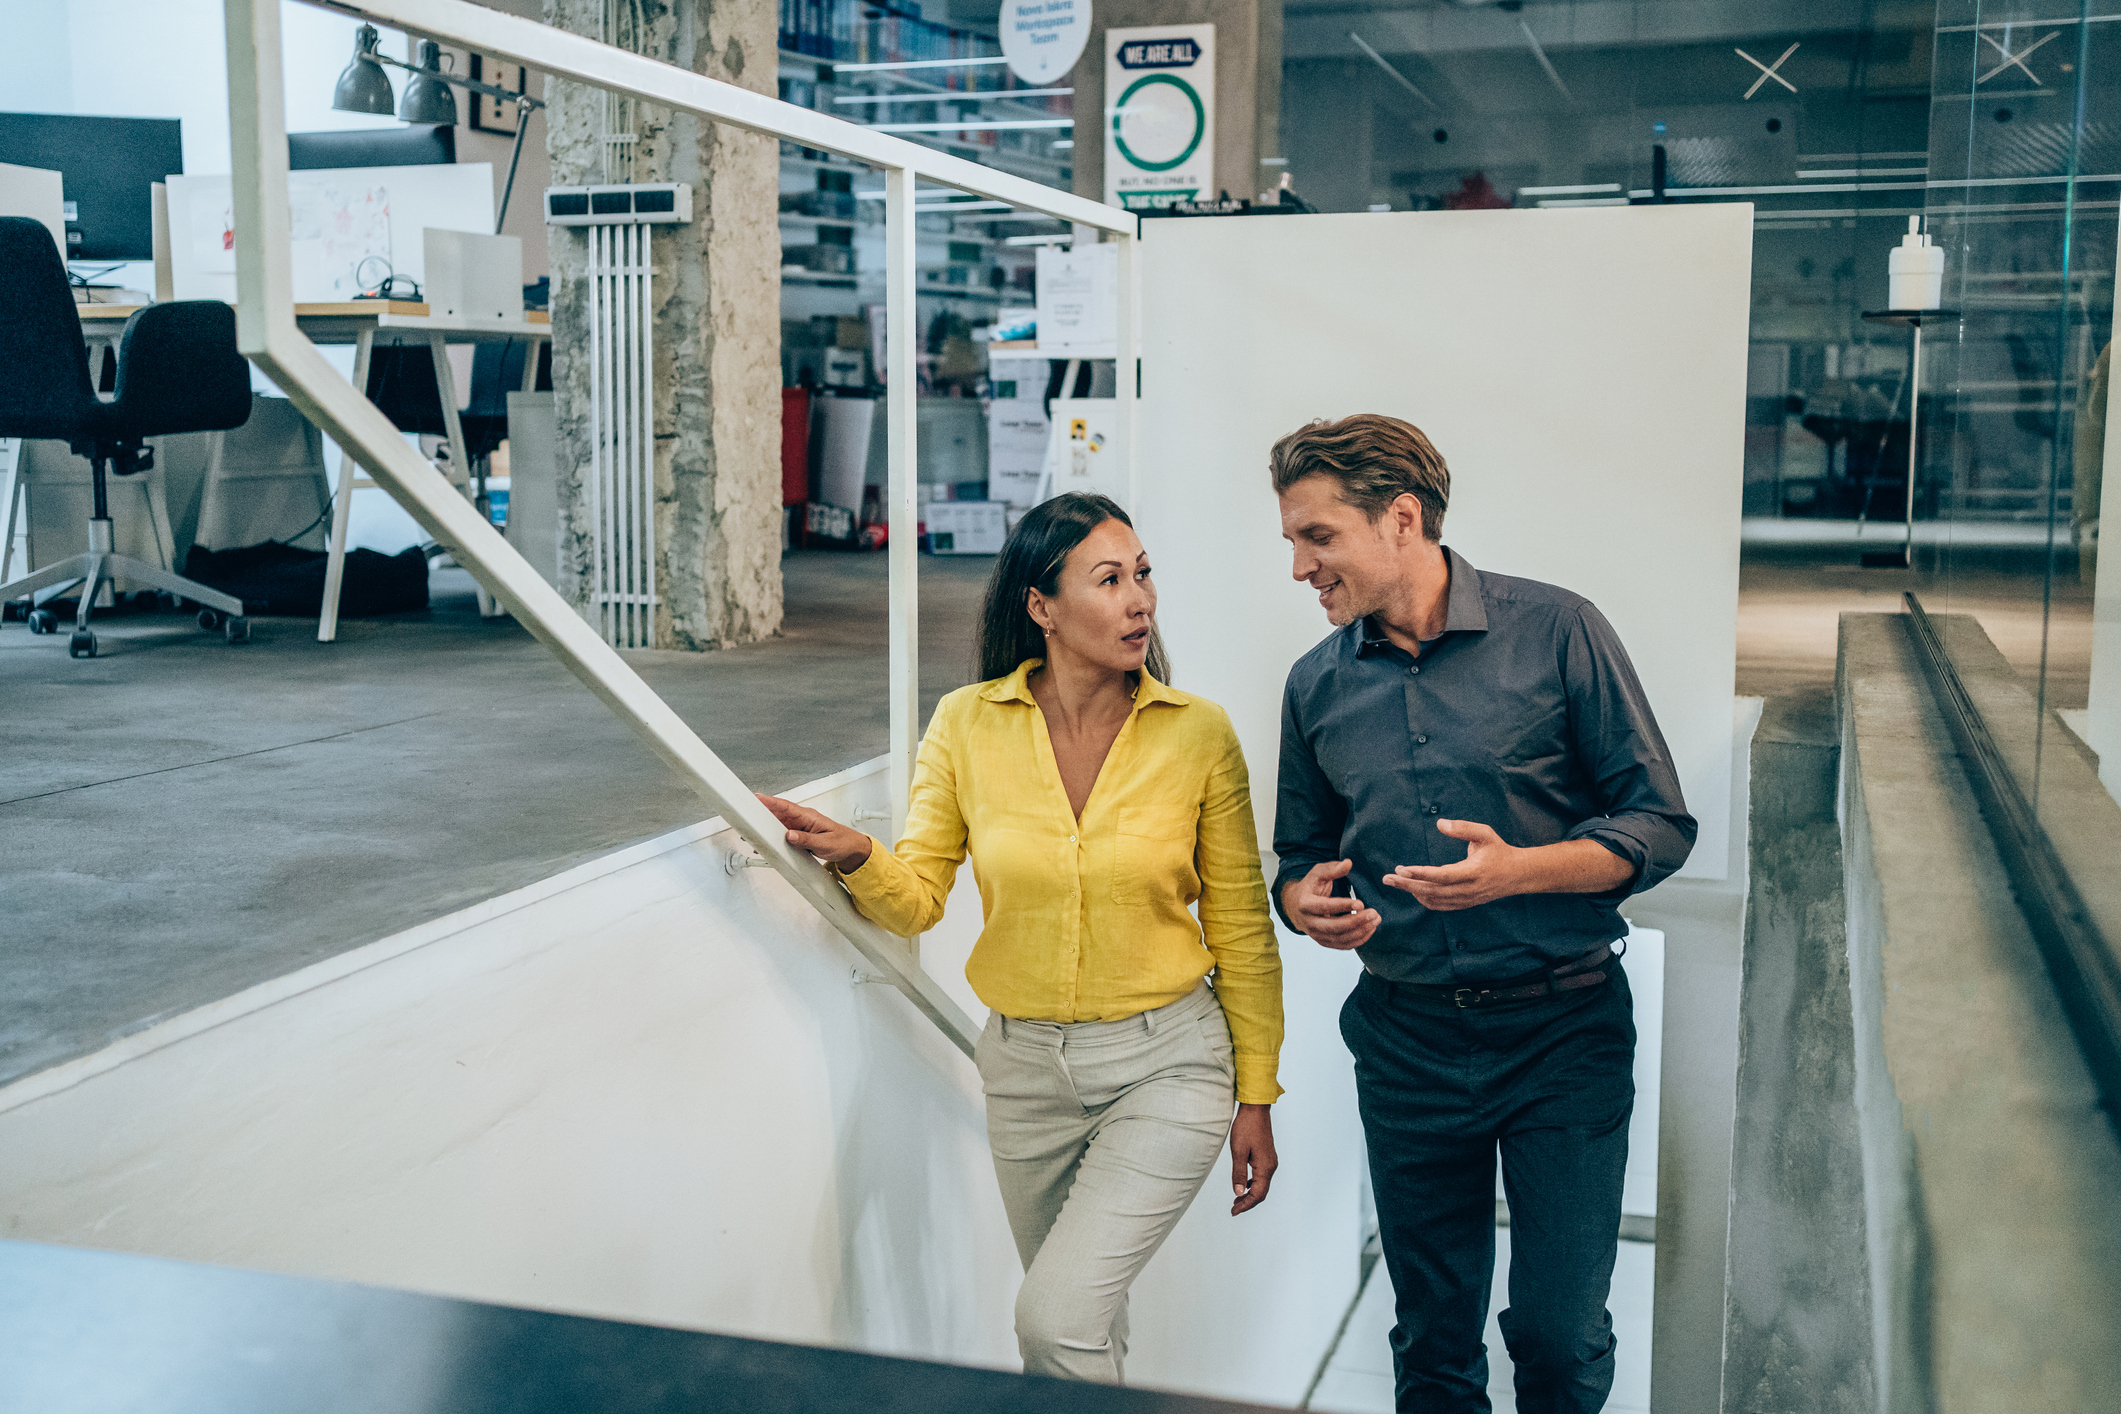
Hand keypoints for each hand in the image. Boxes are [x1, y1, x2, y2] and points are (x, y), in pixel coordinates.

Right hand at [756, 793, 873, 872]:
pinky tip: (763, 843)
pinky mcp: (797, 836)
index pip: (786, 806)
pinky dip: (771, 838)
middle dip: (761, 813)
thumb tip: (789, 836)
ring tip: (749, 832)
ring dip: (764, 827)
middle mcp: (801, 820)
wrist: (850, 849)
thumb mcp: (825, 843)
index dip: (771, 802)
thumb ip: (806, 839)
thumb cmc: (842, 842)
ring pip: (777, 825)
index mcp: (809, 816)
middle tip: (745, 816)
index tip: (757, 798)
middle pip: (777, 814)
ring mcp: (798, 827)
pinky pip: (781, 835)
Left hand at [1229, 1103, 1276, 1215]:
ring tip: (1237, 1200)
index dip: (1246, 1205)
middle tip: (1234, 1209)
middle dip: (1248, 1202)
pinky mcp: (1267, 1156)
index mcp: (1265, 1167)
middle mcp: (1271, 1166)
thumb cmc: (1246, 1128)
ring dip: (1251, 1194)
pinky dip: (1253, 1184)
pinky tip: (1244, 1185)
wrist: (1255, 1110)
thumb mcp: (1238, 1151)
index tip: (1234, 1211)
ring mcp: (1270, 1161)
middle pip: (1262, 1192)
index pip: (1257, 1194)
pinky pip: (1262, 1176)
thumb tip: (1238, 1193)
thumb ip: (1238, 1174)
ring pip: (1262, 1185)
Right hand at [1281, 859, 1379, 949]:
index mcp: (1305, 904)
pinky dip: (1358, 940)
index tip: (1361, 904)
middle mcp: (1309, 923)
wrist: (1296, 905)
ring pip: (1340, 939)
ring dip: (1360, 932)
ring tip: (1375, 921)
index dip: (1343, 906)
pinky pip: (1343, 945)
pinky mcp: (1324, 942)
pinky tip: (1370, 929)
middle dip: (1356, 922)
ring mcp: (1316, 935)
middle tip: (1374, 914)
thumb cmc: (1310, 887)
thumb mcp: (1318, 874)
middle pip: (1334, 927)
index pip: (1325, 907)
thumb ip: (1332, 869)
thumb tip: (1348, 863)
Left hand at [1381, 819, 1524, 911]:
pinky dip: (1424, 899)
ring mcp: (1466, 900)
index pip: (1441, 876)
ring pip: (1434, 900)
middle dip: (1407, 885)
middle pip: (1432, 891)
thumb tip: (1439, 823)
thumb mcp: (1485, 834)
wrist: (1517, 875)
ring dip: (1413, 892)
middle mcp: (1468, 890)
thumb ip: (1463, 828)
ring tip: (1396, 881)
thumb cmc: (1499, 851)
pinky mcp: (1465, 904)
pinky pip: (1440, 905)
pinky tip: (1413, 889)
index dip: (1420, 873)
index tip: (1401, 868)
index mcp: (1473, 872)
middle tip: (1387, 878)